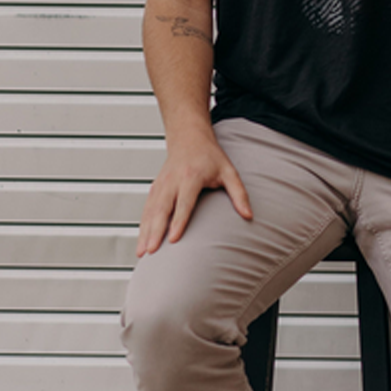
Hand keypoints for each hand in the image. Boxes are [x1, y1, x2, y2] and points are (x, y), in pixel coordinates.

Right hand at [136, 131, 251, 256]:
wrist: (189, 137)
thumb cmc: (209, 155)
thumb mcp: (229, 171)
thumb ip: (239, 193)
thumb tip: (249, 215)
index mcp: (192, 176)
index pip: (184, 202)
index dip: (178, 221)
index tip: (173, 239)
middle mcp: (173, 180)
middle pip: (162, 208)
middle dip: (156, 230)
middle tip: (152, 250)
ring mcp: (162, 184)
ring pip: (151, 210)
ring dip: (145, 231)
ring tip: (142, 252)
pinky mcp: (155, 187)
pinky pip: (146, 208)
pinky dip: (142, 224)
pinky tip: (141, 239)